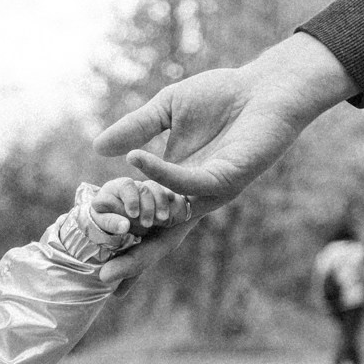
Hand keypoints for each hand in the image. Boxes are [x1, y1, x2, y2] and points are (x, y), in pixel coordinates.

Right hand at [90, 34, 354, 281]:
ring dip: (140, 219)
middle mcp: (194, 196)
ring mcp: (211, 191)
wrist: (266, 86)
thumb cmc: (223, 95)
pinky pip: (186, 183)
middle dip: (134, 259)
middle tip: (105, 277)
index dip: (123, 239)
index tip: (97, 258)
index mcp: (177, 184)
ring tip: (108, 219)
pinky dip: (160, 173)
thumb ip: (136, 128)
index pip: (144, 219)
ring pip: (171, 219)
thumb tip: (97, 148)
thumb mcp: (167, 110)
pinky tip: (136, 159)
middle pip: (160, 237)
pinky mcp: (226, 177)